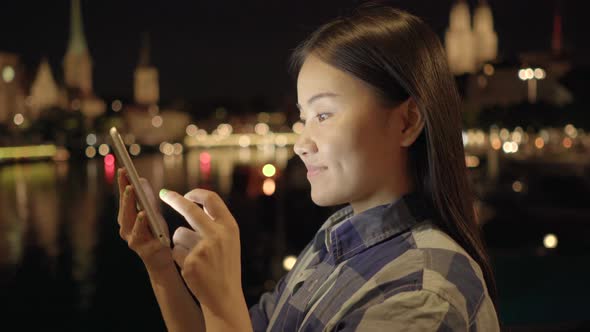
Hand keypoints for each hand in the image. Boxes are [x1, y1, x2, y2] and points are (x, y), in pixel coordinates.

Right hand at [117, 168, 172, 271]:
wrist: (162, 262)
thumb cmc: (157, 235)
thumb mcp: (153, 215)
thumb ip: (146, 200)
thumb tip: (141, 180)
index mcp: (127, 219)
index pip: (124, 198)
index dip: (122, 183)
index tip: (123, 168)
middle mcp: (126, 229)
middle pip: (124, 208)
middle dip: (125, 191)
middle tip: (126, 177)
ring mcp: (132, 239)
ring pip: (128, 221)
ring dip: (129, 205)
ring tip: (131, 191)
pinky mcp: (142, 249)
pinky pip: (140, 234)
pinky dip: (140, 223)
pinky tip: (143, 214)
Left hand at [160, 188, 244, 320]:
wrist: (224, 296)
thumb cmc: (224, 266)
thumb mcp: (229, 241)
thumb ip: (215, 223)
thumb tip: (194, 203)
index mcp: (230, 227)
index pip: (212, 199)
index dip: (197, 194)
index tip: (186, 194)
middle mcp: (218, 235)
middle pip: (190, 209)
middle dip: (174, 199)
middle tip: (164, 194)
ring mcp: (204, 248)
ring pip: (179, 233)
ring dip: (181, 243)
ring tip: (195, 258)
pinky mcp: (191, 261)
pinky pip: (175, 250)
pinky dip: (179, 257)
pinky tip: (191, 268)